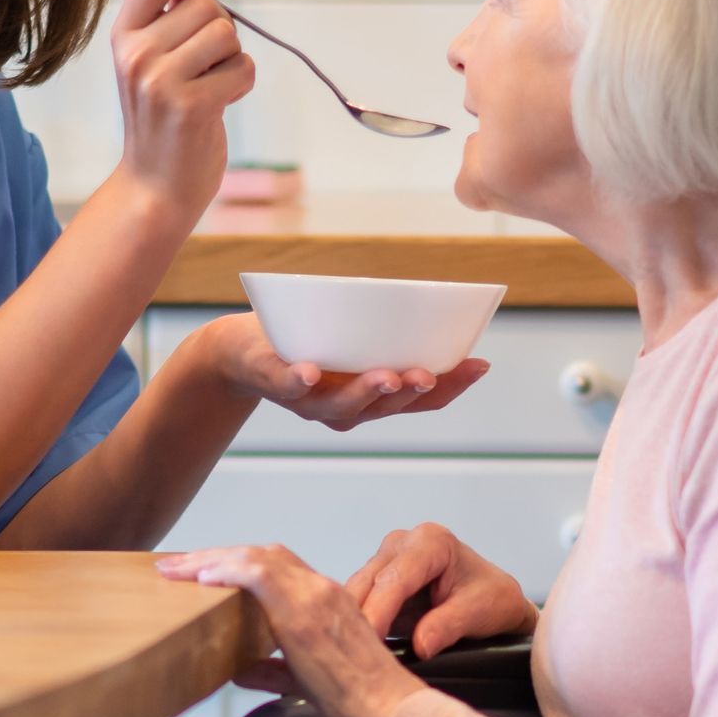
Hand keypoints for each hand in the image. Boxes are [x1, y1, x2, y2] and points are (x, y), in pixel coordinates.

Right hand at [110, 0, 254, 225]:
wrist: (155, 186)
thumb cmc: (162, 116)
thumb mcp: (156, 54)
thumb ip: (172, 1)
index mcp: (124, 35)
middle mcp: (137, 55)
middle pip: (206, 5)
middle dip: (222, 29)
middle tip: (207, 64)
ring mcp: (161, 81)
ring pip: (227, 34)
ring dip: (233, 58)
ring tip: (212, 84)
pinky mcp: (191, 107)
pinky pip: (242, 68)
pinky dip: (242, 83)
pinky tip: (221, 103)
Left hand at [156, 542, 424, 716]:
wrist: (387, 708)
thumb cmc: (359, 700)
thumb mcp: (304, 682)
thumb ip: (271, 671)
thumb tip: (240, 670)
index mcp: (327, 601)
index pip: (276, 566)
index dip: (237, 563)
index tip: (205, 572)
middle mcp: (321, 590)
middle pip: (261, 554)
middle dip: (216, 555)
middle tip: (179, 566)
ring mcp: (314, 596)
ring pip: (255, 557)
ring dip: (211, 559)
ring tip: (177, 569)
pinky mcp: (305, 611)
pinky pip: (258, 574)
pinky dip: (227, 570)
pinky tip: (202, 577)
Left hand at [196, 313, 488, 432]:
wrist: (238, 352)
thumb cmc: (305, 341)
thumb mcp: (353, 339)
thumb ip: (385, 335)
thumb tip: (436, 306)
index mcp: (372, 400)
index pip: (420, 400)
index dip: (451, 386)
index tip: (479, 364)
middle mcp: (344, 410)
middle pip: (385, 408)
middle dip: (410, 393)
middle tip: (427, 375)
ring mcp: (308, 401)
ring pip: (341, 406)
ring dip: (365, 392)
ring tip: (387, 376)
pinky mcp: (273, 380)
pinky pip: (287, 385)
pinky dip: (299, 381)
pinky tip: (311, 371)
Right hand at [346, 521, 537, 657]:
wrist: (494, 601)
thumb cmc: (492, 598)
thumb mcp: (479, 612)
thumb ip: (448, 626)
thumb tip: (421, 646)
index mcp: (431, 542)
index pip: (395, 579)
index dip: (380, 611)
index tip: (370, 639)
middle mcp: (403, 544)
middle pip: (367, 582)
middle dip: (359, 618)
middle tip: (354, 655)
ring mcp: (386, 560)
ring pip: (356, 593)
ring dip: (353, 623)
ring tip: (354, 654)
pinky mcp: (377, 581)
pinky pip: (358, 603)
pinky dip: (356, 624)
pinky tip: (357, 646)